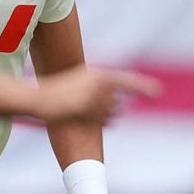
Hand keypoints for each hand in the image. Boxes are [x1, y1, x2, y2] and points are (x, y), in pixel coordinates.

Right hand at [0, 66, 159, 123]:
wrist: (36, 99)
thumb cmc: (54, 94)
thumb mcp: (76, 86)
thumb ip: (96, 92)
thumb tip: (116, 108)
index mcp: (93, 73)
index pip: (123, 80)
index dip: (141, 86)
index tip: (157, 92)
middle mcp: (95, 82)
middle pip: (114, 101)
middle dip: (107, 108)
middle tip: (84, 108)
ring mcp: (91, 94)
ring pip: (108, 111)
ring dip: (100, 115)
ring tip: (78, 110)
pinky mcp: (86, 106)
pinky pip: (100, 119)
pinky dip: (95, 120)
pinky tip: (81, 115)